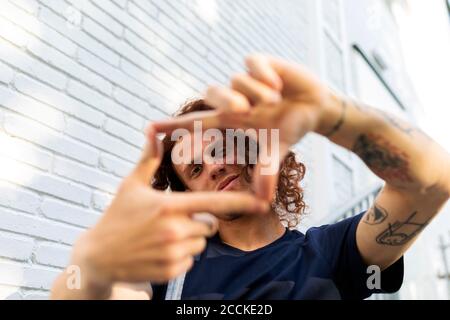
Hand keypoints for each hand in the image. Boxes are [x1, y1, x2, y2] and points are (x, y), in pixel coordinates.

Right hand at [71, 126, 267, 293]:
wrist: (97, 256)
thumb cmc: (116, 216)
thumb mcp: (131, 185)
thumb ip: (149, 158)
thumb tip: (152, 130)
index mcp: (169, 206)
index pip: (213, 203)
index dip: (240, 203)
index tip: (262, 203)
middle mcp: (175, 230)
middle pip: (210, 225)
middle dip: (199, 222)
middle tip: (173, 221)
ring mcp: (173, 253)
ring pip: (200, 244)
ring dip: (189, 240)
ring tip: (161, 237)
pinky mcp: (171, 271)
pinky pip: (190, 261)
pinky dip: (180, 256)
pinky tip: (158, 251)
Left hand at [153, 54, 335, 199]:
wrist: (312, 105)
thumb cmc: (287, 127)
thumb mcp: (275, 150)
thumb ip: (266, 173)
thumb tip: (263, 203)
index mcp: (230, 121)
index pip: (195, 123)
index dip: (172, 126)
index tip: (148, 129)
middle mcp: (232, 100)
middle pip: (212, 92)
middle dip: (228, 101)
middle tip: (248, 110)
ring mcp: (245, 81)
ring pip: (236, 81)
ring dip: (256, 93)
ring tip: (275, 100)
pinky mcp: (260, 63)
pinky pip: (253, 64)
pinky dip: (265, 75)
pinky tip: (278, 85)